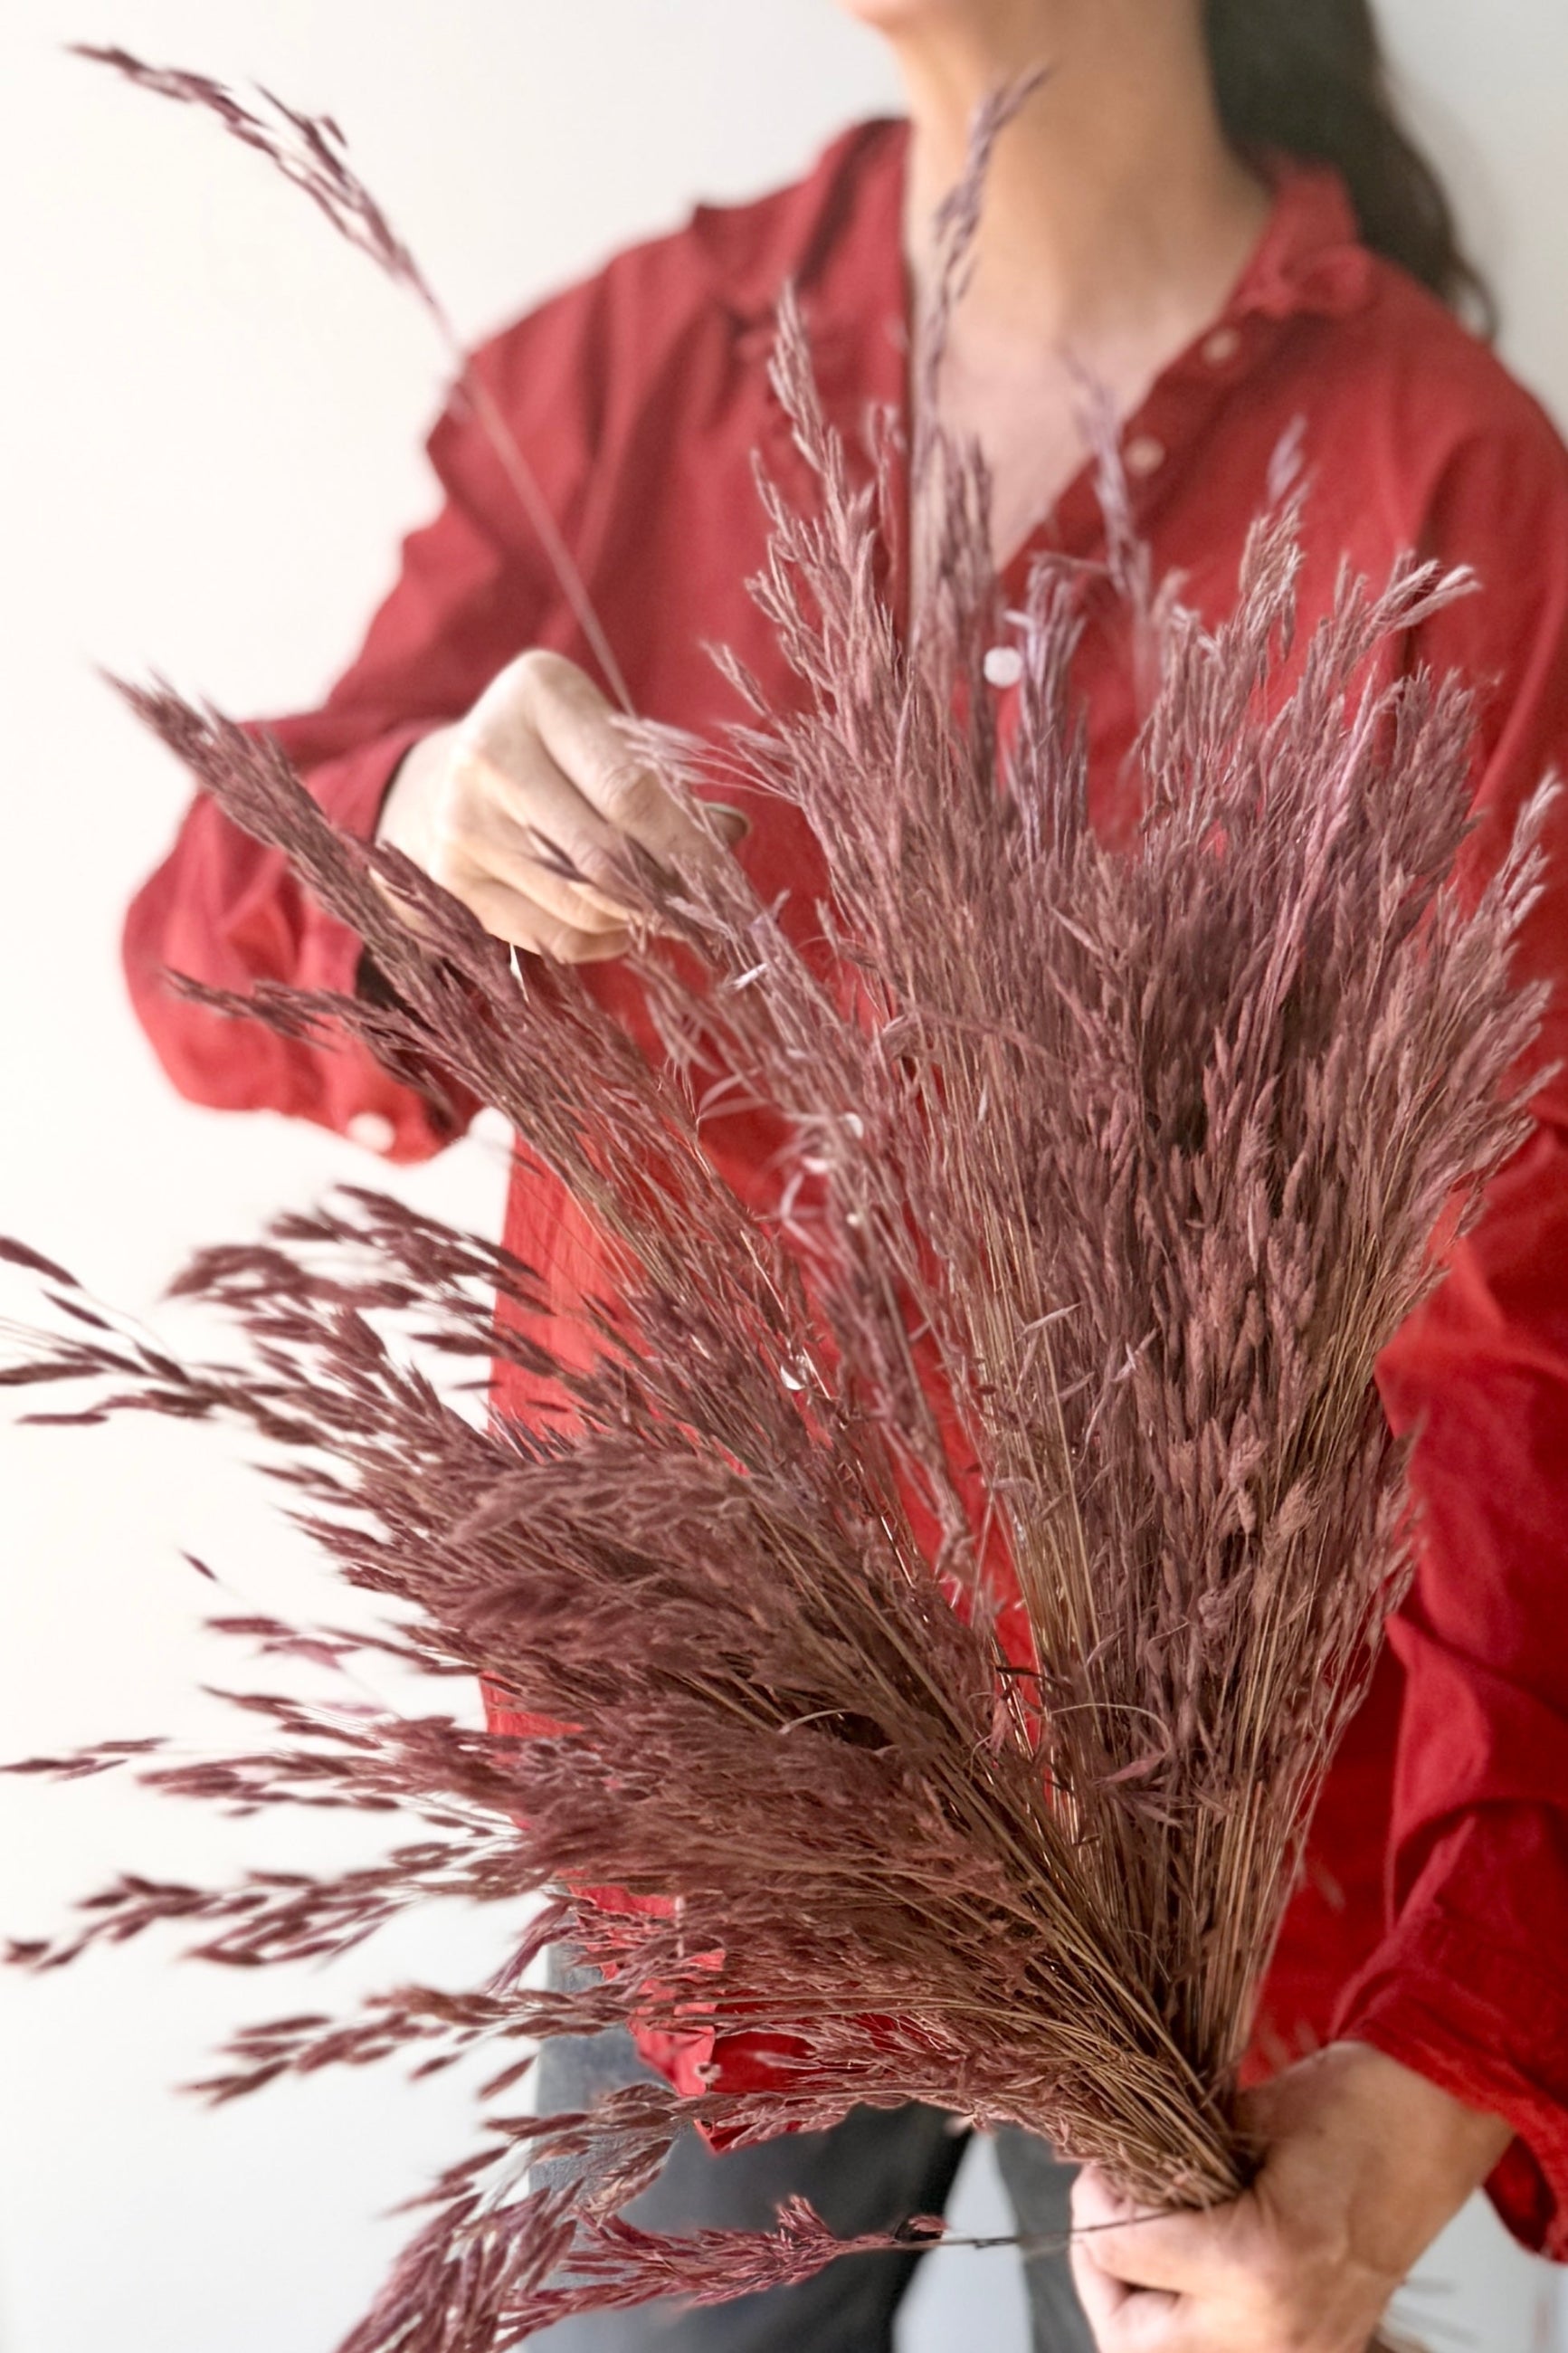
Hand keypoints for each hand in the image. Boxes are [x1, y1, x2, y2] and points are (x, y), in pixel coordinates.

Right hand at [375, 649, 744, 961]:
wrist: (445, 774)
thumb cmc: (554, 750)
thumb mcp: (606, 735)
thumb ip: (664, 781)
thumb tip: (730, 834)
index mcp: (538, 696)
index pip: (628, 791)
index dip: (687, 844)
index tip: (727, 877)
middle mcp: (488, 756)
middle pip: (603, 855)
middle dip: (669, 891)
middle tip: (708, 910)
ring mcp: (461, 824)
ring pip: (582, 904)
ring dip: (639, 920)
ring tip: (668, 913)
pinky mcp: (449, 882)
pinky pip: (552, 936)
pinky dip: (602, 940)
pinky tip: (621, 924)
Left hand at [1069, 2042, 1512, 2351]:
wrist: (1438, 2121)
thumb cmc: (1351, 2102)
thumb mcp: (1240, 2120)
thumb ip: (1167, 2167)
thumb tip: (1107, 2183)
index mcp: (1258, 2265)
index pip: (1122, 2255)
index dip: (1094, 2200)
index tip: (1099, 2167)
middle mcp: (1276, 2332)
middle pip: (1133, 2342)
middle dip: (1102, 2277)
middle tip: (1101, 2215)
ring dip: (1141, 2310)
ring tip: (1135, 2245)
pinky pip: (1222, 2352)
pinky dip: (1189, 2320)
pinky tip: (1184, 2269)